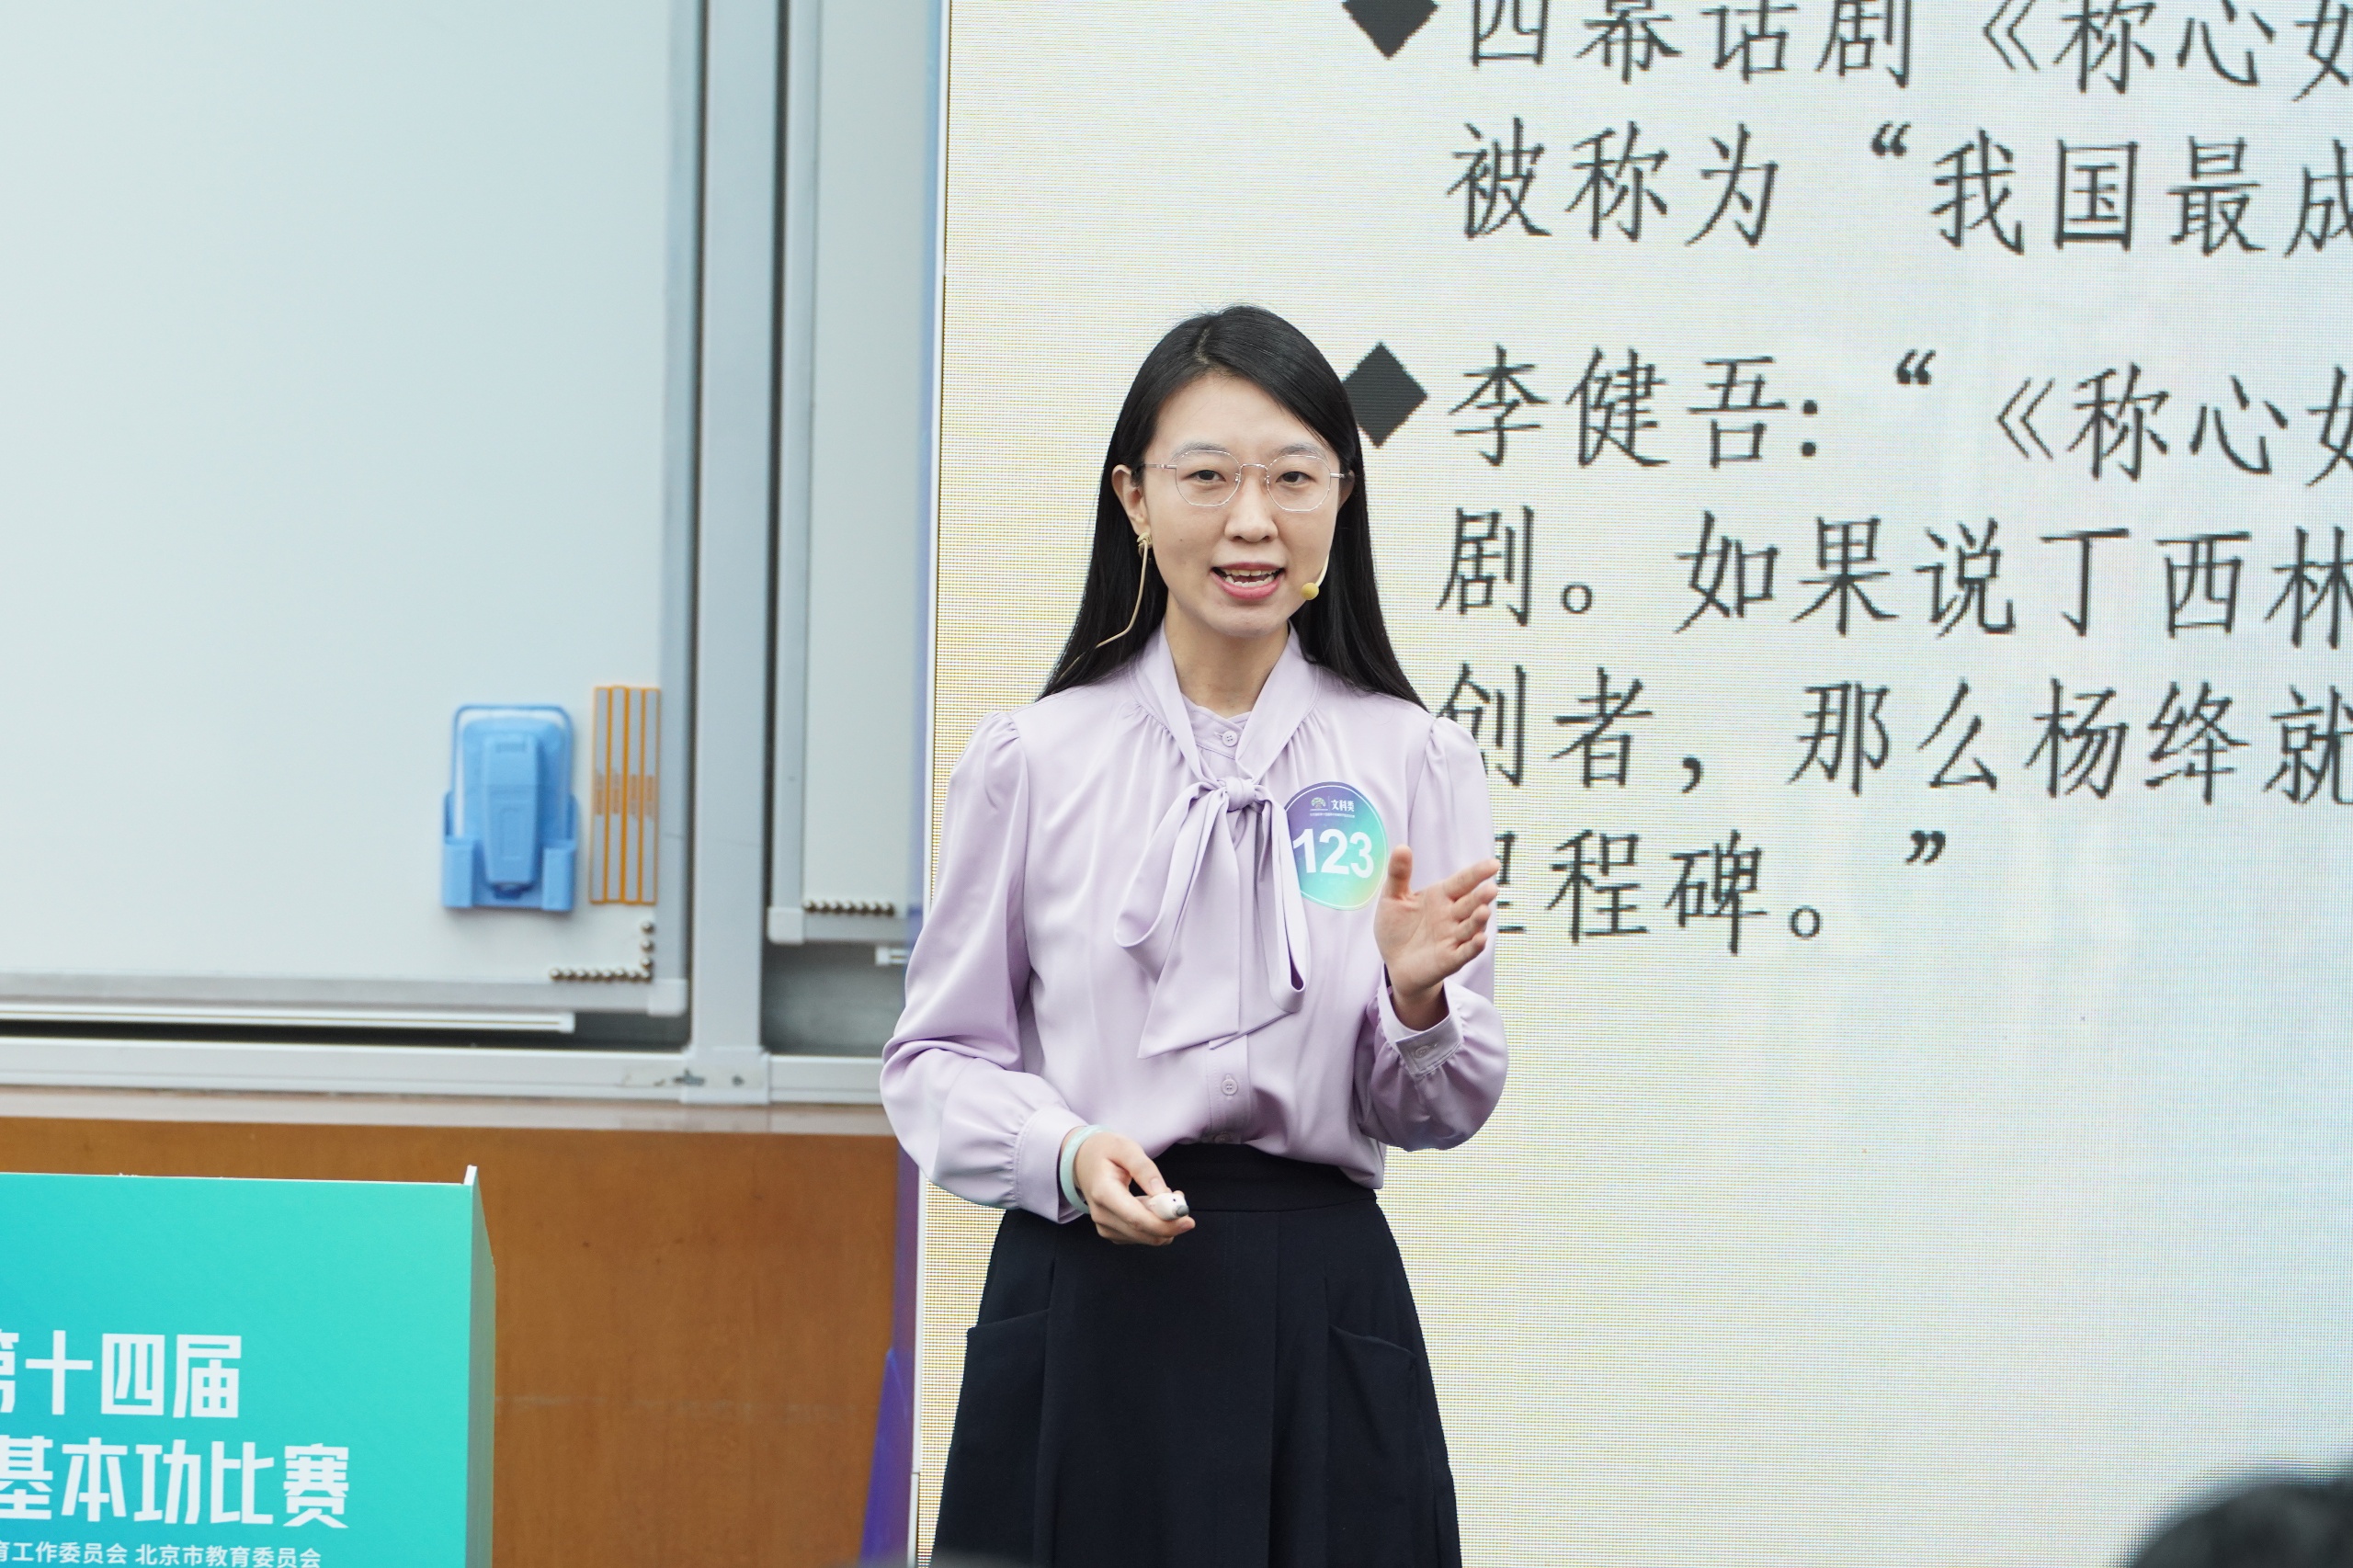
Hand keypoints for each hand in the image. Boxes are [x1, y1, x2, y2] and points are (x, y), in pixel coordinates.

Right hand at [1067, 1128, 1195, 1245]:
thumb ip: (1145, 1169)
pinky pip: (1140, 1236)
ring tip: (1160, 1194)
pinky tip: (1151, 1204)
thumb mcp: (1126, 1148)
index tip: (1188, 1220)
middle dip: (1170, 1223)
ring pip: (1145, 1237)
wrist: (1082, 1160)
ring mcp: (1105, 1226)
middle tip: (1178, 1198)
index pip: (1136, 1219)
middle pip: (1143, 1233)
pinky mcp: (1111, 1232)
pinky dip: (1153, 1224)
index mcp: (1103, 1192)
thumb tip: (1164, 1195)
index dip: (1165, 1224)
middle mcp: (1102, 1215)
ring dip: (1162, 1221)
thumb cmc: (1105, 1151)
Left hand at [1373, 846, 1498, 1031]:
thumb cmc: (1397, 927)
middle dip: (1481, 897)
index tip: (1493, 864)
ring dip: (1478, 920)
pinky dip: (1473, 946)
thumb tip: (1401, 847)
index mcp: (1441, 896)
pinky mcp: (1451, 958)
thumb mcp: (1393, 898)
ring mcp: (1453, 937)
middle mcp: (1452, 915)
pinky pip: (1465, 952)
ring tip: (1484, 911)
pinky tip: (1480, 939)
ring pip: (1470, 927)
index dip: (1478, 873)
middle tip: (1490, 888)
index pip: (1463, 881)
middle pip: (1470, 903)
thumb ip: (1399, 874)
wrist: (1394, 962)